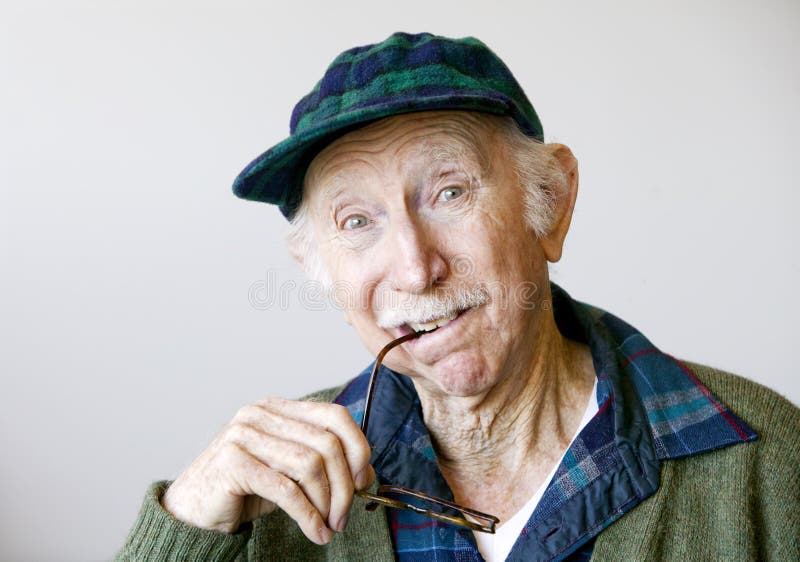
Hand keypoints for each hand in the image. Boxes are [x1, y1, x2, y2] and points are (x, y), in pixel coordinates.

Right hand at [161, 397, 374, 544]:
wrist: (192, 511)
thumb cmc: (245, 490)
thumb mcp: (290, 472)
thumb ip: (323, 464)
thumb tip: (367, 474)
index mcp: (278, 408)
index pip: (334, 414)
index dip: (357, 446)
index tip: (363, 480)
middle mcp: (261, 413)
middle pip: (327, 443)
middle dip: (343, 485)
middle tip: (343, 517)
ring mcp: (244, 434)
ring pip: (311, 465)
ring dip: (327, 503)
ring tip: (329, 526)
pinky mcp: (233, 462)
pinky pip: (287, 489)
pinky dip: (308, 516)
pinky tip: (315, 532)